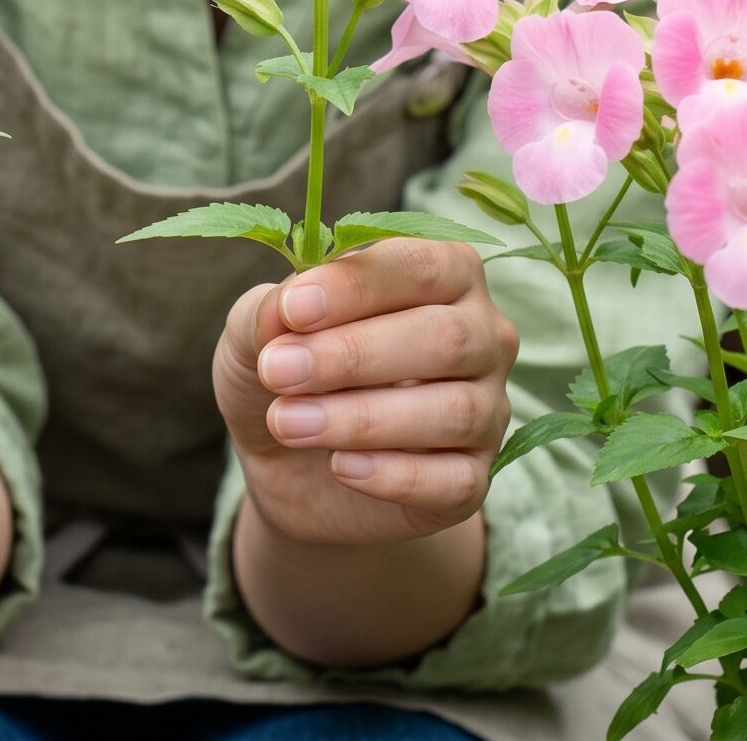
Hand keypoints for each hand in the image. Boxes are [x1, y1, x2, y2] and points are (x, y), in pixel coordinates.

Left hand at [215, 237, 518, 548]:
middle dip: (353, 354)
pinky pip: (456, 480)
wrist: (286, 464)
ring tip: (287, 422)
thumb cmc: (287, 367)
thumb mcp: (259, 331)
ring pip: (454, 411)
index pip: (417, 266)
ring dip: (362, 418)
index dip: (355, 286)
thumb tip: (283, 309)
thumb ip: (268, 311)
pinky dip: (393, 474)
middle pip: (444, 337)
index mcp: (443, 272)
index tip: (291, 309)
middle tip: (277, 371)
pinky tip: (339, 466)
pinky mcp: (474, 480)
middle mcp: (481, 334)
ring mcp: (488, 409)